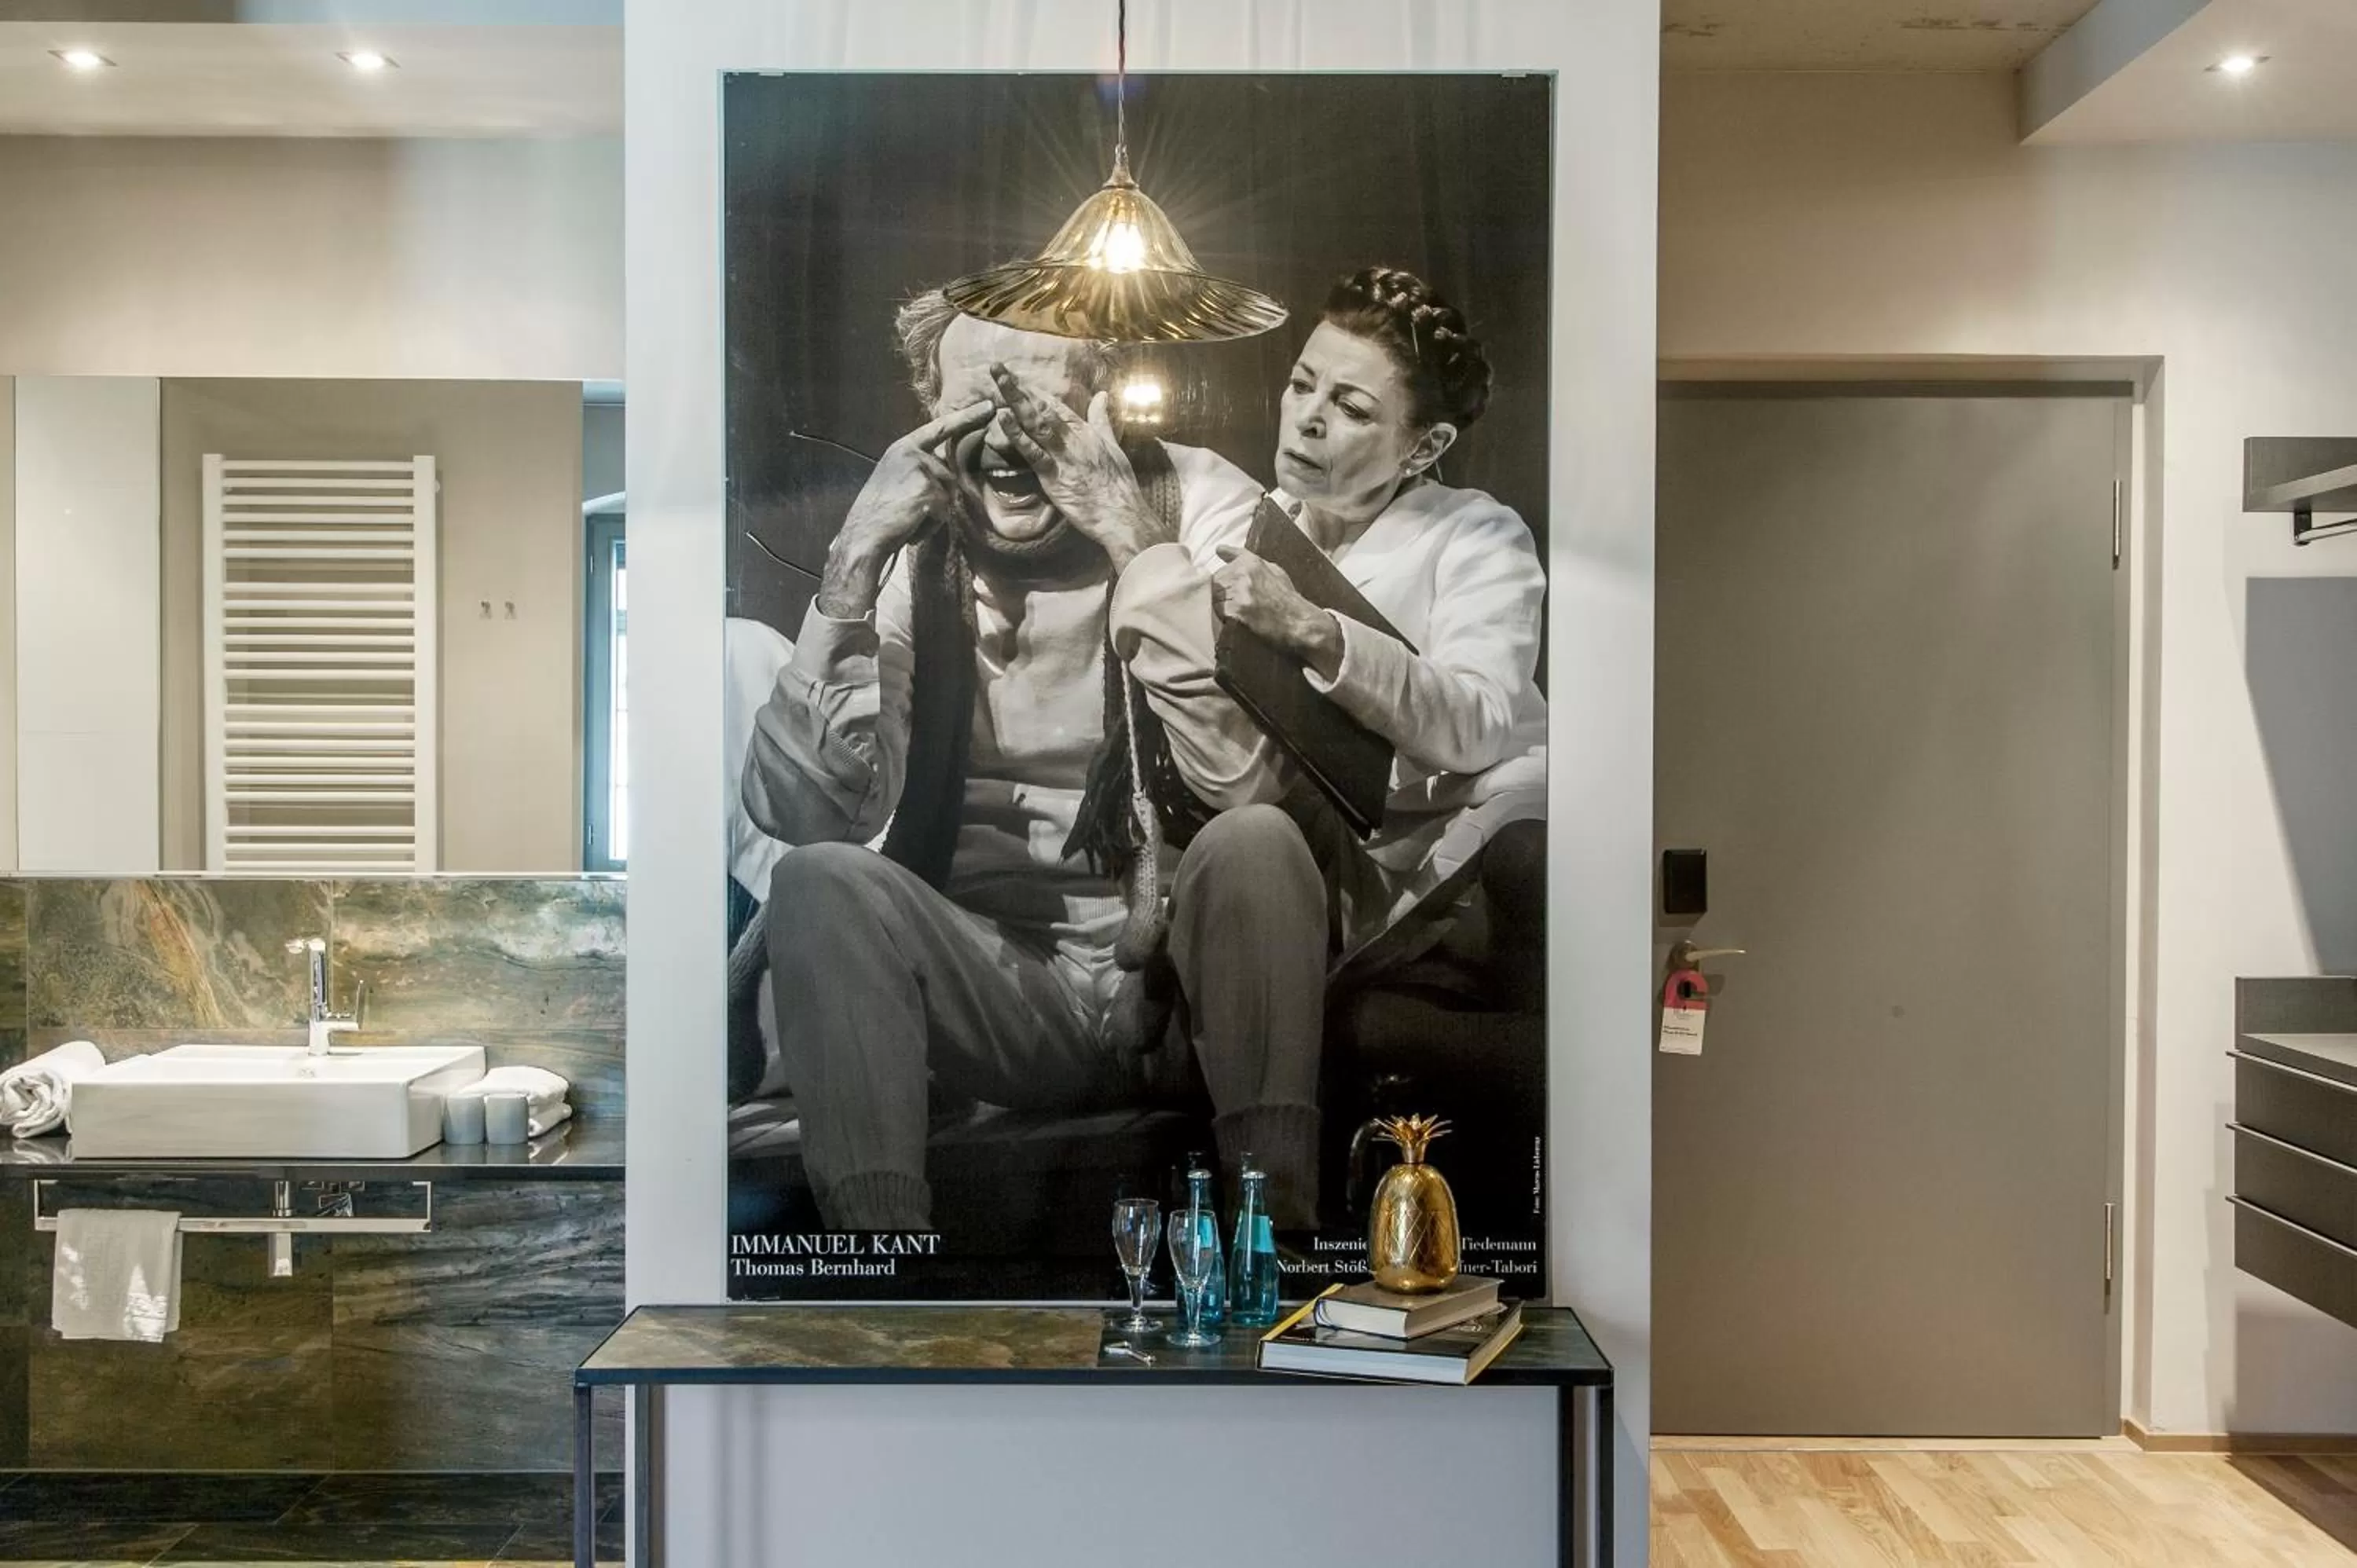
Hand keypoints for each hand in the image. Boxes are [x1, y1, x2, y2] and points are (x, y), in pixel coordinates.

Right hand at [818, 400, 993, 616]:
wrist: (863, 535)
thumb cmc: (879, 513)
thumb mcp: (896, 478)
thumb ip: (920, 469)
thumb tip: (949, 476)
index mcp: (904, 447)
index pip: (941, 428)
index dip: (967, 417)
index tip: (989, 406)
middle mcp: (913, 453)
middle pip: (949, 476)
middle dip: (936, 500)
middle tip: (907, 510)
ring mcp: (921, 470)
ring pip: (948, 495)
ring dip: (933, 514)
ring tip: (907, 517)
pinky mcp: (928, 490)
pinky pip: (943, 512)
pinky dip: (930, 525)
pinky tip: (910, 525)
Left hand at [988, 364, 1172, 569]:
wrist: (1121, 515)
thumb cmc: (1119, 485)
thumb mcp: (1113, 446)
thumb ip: (1102, 420)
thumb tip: (1102, 395)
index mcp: (1085, 431)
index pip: (1055, 405)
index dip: (1034, 390)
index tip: (1016, 377)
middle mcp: (1072, 438)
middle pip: (1041, 408)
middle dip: (1018, 387)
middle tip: (996, 368)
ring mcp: (1062, 456)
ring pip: (1035, 422)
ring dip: (1014, 400)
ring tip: (997, 381)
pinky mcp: (1053, 477)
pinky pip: (1032, 452)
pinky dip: (1017, 434)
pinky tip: (1003, 417)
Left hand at [1212, 546, 1344, 679]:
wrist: (1299, 623)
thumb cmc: (1287, 599)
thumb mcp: (1272, 570)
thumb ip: (1243, 558)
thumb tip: (1220, 549)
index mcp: (1251, 562)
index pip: (1222, 567)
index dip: (1224, 581)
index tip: (1232, 589)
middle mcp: (1245, 573)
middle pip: (1215, 583)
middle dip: (1222, 595)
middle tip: (1238, 605)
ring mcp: (1240, 592)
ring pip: (1215, 598)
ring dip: (1222, 607)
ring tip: (1241, 612)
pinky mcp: (1237, 610)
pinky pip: (1219, 612)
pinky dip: (1225, 618)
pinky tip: (1239, 620)